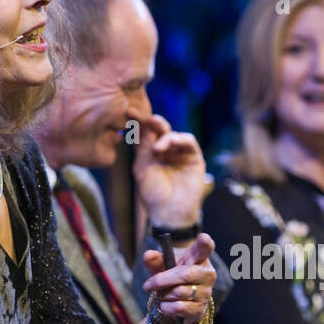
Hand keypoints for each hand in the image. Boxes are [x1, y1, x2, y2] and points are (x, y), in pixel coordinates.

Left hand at [132, 113, 207, 227]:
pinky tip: (170, 144)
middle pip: (160, 129)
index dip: (138, 121)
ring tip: (157, 149)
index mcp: (150, 153)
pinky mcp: (194, 158)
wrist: (169, 211)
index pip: (145, 133)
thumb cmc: (153, 193)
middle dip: (153, 122)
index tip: (128, 111)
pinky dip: (179, 139)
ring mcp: (180, 154)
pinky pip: (188, 140)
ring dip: (165, 136)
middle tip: (148, 119)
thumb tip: (142, 122)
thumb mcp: (142, 166)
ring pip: (173, 134)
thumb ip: (143, 145)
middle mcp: (166, 151)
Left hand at [141, 232, 216, 323]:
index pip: (205, 248)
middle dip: (162, 280)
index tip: (203, 237)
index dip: (205, 243)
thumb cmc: (173, 279)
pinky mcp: (200, 309)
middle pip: (184, 275)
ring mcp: (206, 292)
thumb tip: (148, 255)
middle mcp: (207, 274)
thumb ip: (156, 261)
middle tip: (147, 285)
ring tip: (162, 294)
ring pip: (178, 292)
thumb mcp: (164, 267)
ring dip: (163, 294)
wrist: (181, 304)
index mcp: (199, 258)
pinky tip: (165, 304)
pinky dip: (166, 306)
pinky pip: (178, 307)